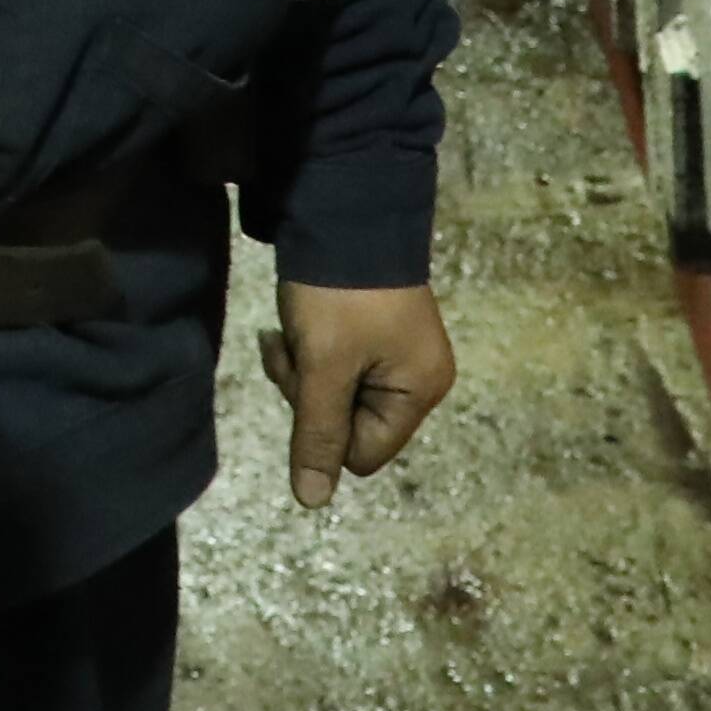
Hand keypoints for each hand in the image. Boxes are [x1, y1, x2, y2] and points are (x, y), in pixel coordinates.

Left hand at [262, 279, 456, 508]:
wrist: (343, 208)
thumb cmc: (339, 294)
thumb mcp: (323, 367)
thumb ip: (317, 435)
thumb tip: (313, 502)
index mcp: (420, 392)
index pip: (362, 454)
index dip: (325, 428)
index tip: (308, 382)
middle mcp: (418, 379)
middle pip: (348, 425)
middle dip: (310, 395)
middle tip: (294, 349)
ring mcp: (397, 355)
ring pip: (335, 395)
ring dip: (303, 371)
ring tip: (290, 332)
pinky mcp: (375, 333)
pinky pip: (338, 367)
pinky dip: (311, 352)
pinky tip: (293, 326)